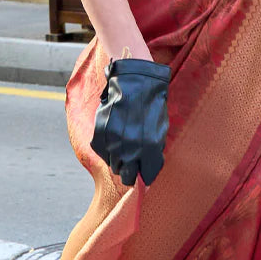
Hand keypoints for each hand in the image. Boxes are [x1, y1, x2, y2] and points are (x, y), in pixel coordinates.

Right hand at [91, 56, 170, 186]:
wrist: (133, 82)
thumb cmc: (150, 105)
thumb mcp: (160, 129)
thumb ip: (154, 152)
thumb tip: (148, 170)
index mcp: (150, 149)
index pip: (147, 176)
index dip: (146, 177)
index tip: (144, 175)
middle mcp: (130, 149)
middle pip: (128, 176)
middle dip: (132, 173)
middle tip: (133, 166)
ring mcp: (113, 144)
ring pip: (114, 166)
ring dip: (120, 160)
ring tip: (124, 145)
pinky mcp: (100, 137)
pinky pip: (103, 153)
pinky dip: (108, 150)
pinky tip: (115, 137)